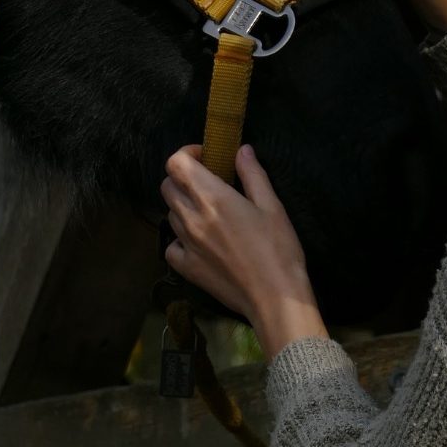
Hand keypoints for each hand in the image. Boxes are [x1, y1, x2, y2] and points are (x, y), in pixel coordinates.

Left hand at [161, 144, 326, 358]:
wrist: (275, 297)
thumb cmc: (278, 248)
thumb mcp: (272, 205)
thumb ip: (253, 174)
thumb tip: (241, 149)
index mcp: (213, 197)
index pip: (176, 164)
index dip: (187, 154)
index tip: (206, 159)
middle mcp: (192, 217)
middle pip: (167, 186)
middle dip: (183, 178)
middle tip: (207, 183)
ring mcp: (186, 244)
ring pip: (169, 213)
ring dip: (183, 206)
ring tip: (207, 213)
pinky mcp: (186, 268)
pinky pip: (171, 245)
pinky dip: (179, 238)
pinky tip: (199, 241)